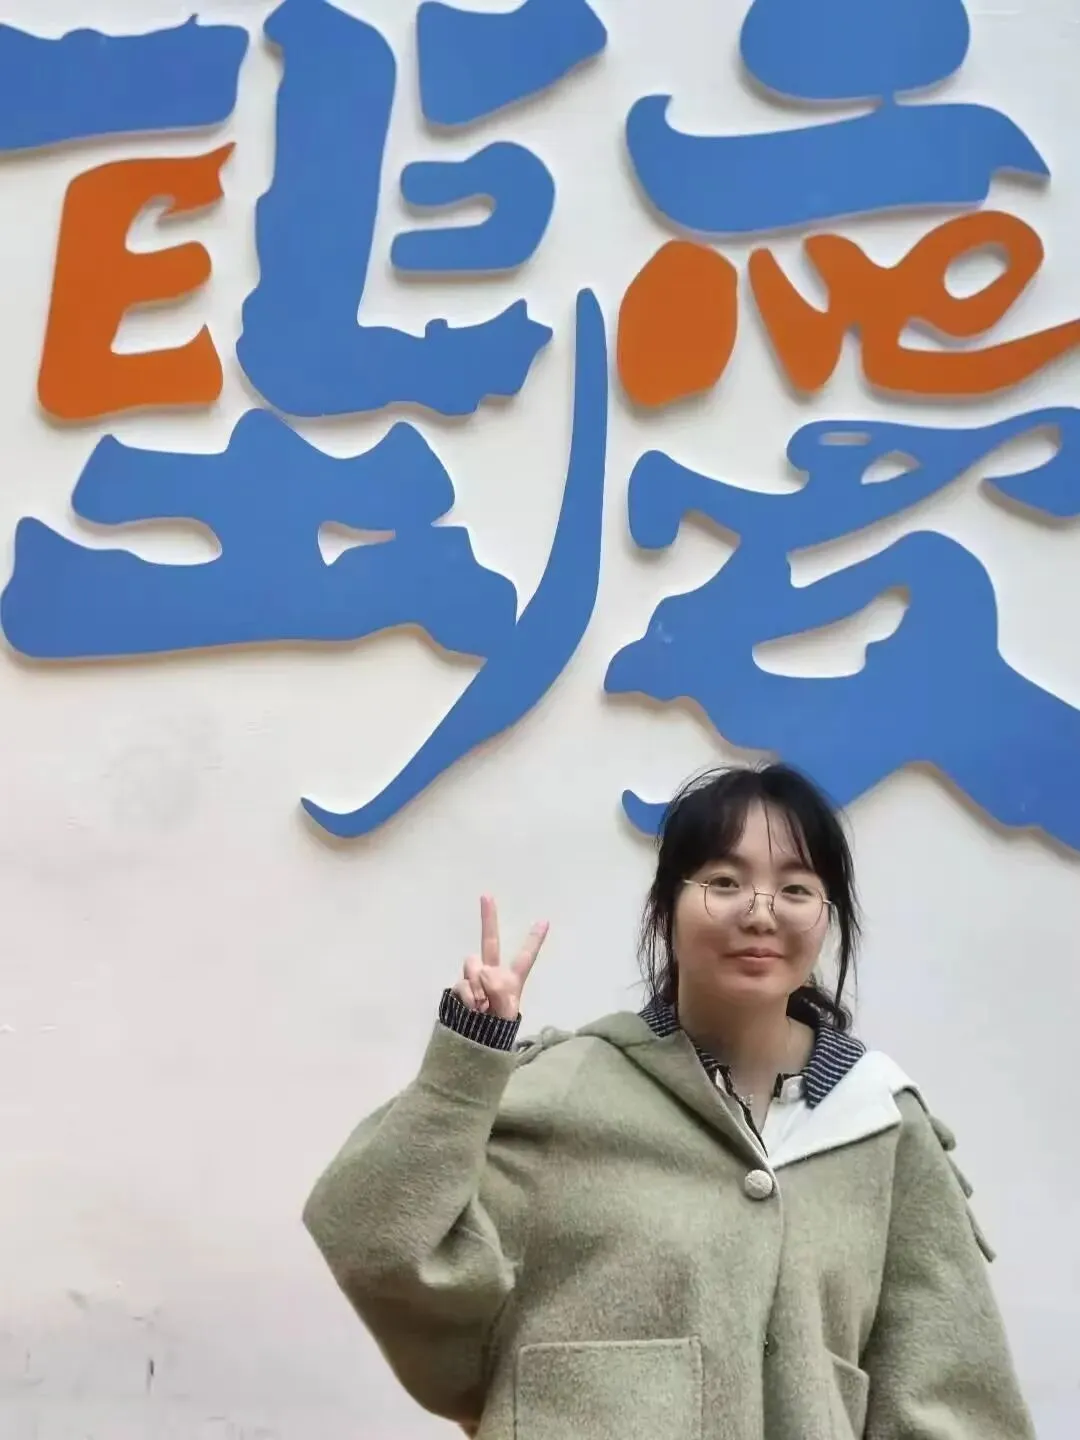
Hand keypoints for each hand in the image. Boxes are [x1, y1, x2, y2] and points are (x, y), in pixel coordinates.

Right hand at [452, 895, 548, 1020]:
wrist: (474, 1046)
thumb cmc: (497, 1030)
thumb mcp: (506, 1012)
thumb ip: (497, 988)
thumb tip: (483, 972)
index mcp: (512, 980)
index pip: (525, 958)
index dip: (534, 940)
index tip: (545, 921)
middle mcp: (492, 974)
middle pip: (490, 942)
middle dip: (488, 918)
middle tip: (486, 895)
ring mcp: (474, 979)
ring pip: (472, 964)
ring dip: (477, 984)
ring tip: (483, 1007)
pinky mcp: (459, 987)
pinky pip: (462, 983)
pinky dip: (468, 996)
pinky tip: (473, 1009)